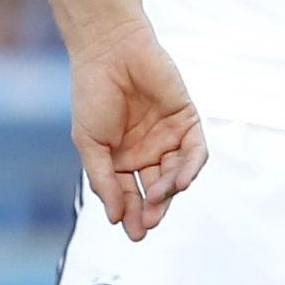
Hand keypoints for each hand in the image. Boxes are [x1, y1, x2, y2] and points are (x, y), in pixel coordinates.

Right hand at [71, 18, 207, 240]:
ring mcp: (167, 137)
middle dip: (153, 209)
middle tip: (147, 223)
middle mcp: (146, 152)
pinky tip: (179, 182)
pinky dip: (190, 169)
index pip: (129, 196)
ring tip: (157, 198)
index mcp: (120, 160)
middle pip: (156, 191)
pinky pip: (194, 152)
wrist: (109, 51)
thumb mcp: (90, 144)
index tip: (132, 232)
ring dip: (169, 191)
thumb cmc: (92, 93)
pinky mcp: (186, 121)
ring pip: (176, 175)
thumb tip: (114, 218)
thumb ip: (102, 181)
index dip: (131, 215)